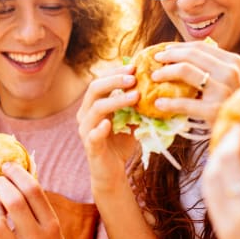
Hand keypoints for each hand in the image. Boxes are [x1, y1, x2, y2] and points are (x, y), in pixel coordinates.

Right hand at [76, 64, 139, 193]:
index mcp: (93, 104)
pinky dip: (100, 128)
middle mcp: (85, 114)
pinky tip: (109, 124)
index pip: (100, 80)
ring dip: (116, 100)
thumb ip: (136, 106)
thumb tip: (154, 87)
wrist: (111, 172)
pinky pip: (92, 135)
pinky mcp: (90, 146)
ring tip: (135, 96)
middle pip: (95, 89)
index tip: (134, 66)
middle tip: (134, 78)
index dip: (115, 72)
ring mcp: (86, 130)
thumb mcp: (130, 120)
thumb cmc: (120, 143)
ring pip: (96, 109)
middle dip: (114, 81)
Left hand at [151, 40, 239, 124]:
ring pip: (186, 71)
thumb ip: (214, 67)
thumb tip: (181, 55)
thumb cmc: (235, 103)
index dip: (179, 47)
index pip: (200, 47)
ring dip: (165, 72)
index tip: (164, 51)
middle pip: (191, 55)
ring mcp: (223, 90)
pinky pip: (185, 103)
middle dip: (169, 56)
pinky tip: (159, 103)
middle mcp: (229, 72)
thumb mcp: (231, 80)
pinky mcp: (215, 110)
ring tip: (154, 78)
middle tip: (155, 61)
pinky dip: (169, 103)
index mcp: (233, 61)